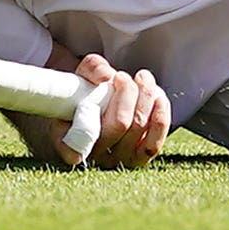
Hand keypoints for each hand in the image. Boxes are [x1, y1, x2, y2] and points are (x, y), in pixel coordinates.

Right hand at [67, 53, 172, 169]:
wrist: (101, 104)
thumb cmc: (88, 90)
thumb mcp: (83, 74)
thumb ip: (91, 69)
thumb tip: (106, 77)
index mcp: (68, 139)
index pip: (79, 139)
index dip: (92, 117)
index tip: (108, 82)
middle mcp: (93, 156)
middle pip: (120, 123)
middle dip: (127, 92)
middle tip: (122, 76)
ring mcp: (116, 160)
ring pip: (138, 127)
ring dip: (145, 96)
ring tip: (140, 78)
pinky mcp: (138, 159)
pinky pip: (153, 144)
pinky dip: (160, 116)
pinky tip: (157, 97)